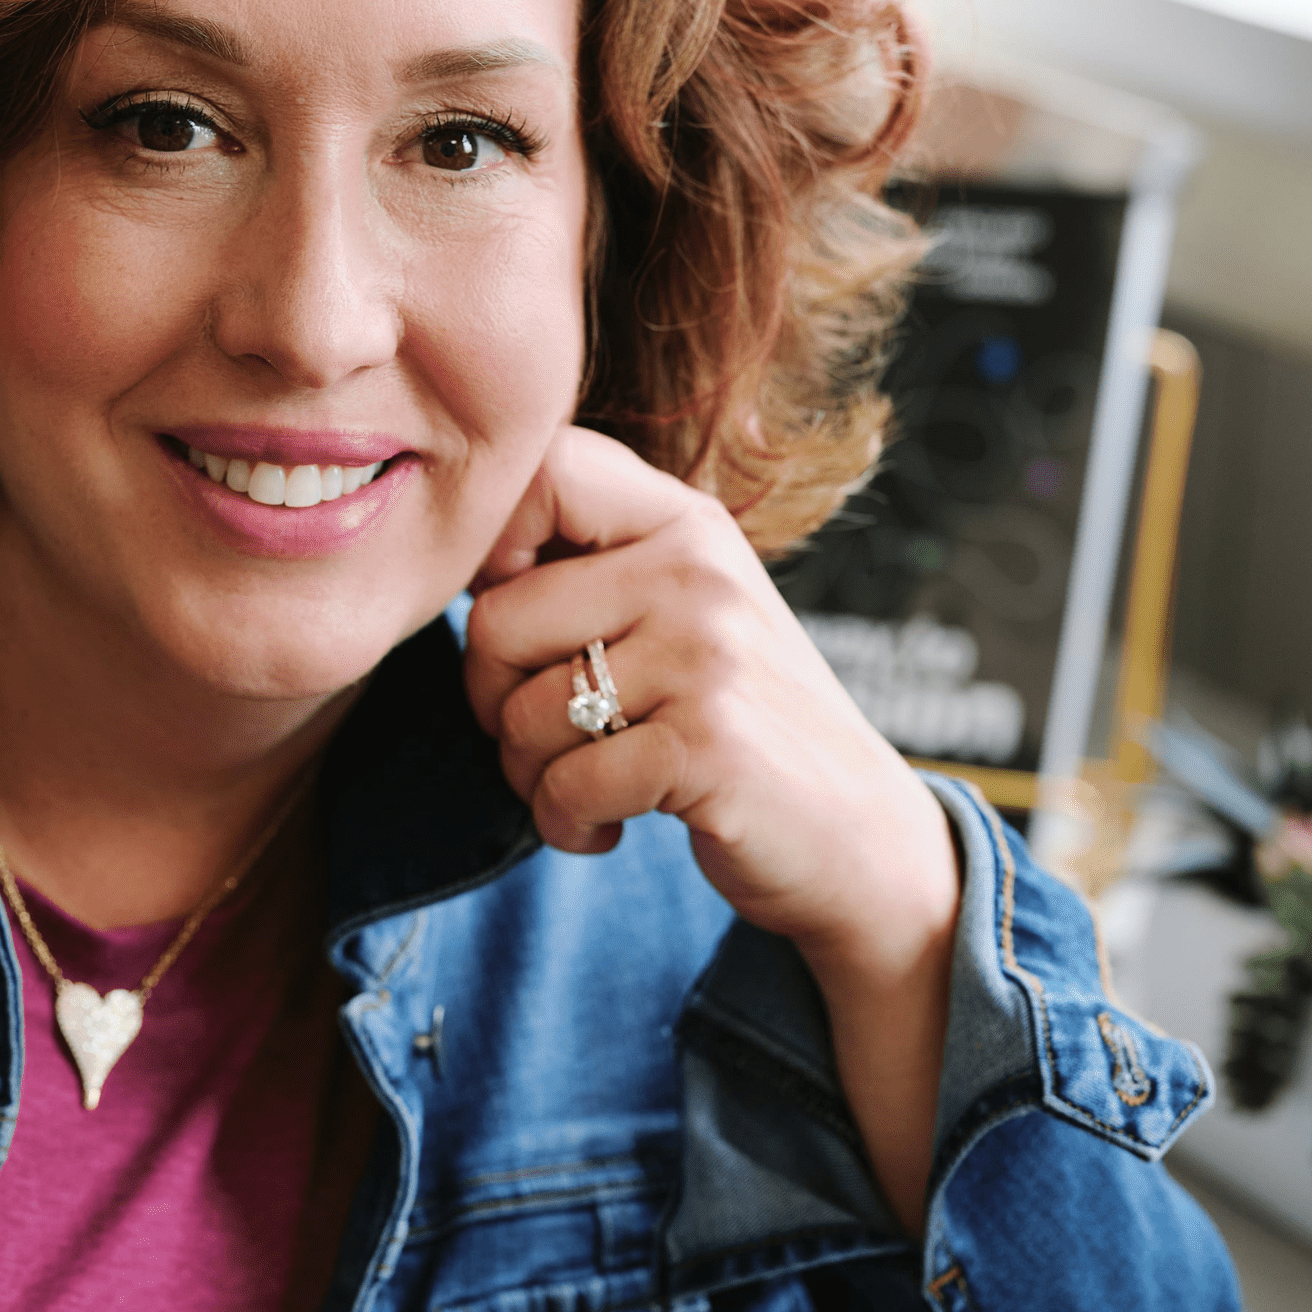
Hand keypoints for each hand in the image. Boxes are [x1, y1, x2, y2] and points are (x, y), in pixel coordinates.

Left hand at [462, 426, 961, 1229]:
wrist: (859, 839)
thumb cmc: (735, 726)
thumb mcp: (682, 613)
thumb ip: (588, 569)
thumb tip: (452, 563)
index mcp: (683, 522)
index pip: (542, 471)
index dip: (487, 548)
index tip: (515, 625)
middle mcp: (697, 569)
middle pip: (494, 622)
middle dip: (493, 704)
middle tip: (550, 740)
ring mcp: (708, 652)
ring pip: (519, 716)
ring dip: (531, 778)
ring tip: (591, 783)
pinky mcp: (709, 743)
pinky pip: (564, 787)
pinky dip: (568, 826)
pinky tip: (611, 827)